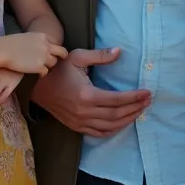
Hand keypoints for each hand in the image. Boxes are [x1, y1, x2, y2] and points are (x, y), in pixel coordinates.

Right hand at [0, 32, 67, 75]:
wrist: (2, 51)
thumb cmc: (9, 44)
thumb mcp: (26, 37)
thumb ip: (34, 42)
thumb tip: (35, 48)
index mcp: (42, 36)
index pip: (54, 42)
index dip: (52, 48)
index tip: (50, 51)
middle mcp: (46, 45)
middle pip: (61, 52)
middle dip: (61, 56)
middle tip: (61, 60)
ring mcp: (44, 56)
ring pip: (53, 63)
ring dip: (48, 65)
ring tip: (41, 67)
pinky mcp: (39, 67)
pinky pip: (45, 72)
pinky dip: (42, 73)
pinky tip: (38, 74)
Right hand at [30, 47, 150, 136]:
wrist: (36, 85)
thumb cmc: (57, 69)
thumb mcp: (78, 57)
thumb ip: (100, 56)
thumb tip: (119, 51)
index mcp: (86, 95)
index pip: (117, 99)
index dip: (134, 97)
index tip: (147, 93)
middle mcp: (84, 112)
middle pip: (117, 114)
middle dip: (135, 108)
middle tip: (148, 101)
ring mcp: (79, 121)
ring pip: (110, 126)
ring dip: (128, 120)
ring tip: (140, 111)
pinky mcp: (76, 126)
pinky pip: (98, 133)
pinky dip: (113, 130)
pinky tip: (122, 123)